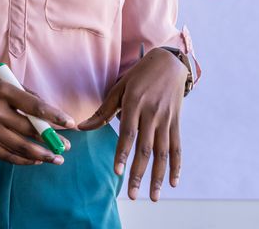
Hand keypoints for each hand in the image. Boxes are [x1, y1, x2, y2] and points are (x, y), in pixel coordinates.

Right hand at [0, 72, 75, 165]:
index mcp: (4, 91)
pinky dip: (22, 160)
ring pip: (20, 146)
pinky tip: (35, 161)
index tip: (71, 123)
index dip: (55, 116)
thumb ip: (23, 93)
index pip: (35, 106)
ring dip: (41, 155)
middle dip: (51, 140)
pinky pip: (5, 154)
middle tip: (67, 147)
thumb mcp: (0, 81)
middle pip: (30, 130)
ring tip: (56, 159)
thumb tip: (46, 109)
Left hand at [77, 48, 187, 200]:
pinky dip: (177, 166)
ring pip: (163, 152)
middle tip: (132, 194)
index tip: (118, 172)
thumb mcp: (119, 88)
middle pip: (145, 148)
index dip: (122, 153)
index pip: (128, 133)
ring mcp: (166, 119)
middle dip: (139, 173)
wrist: (169, 63)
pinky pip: (177, 147)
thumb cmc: (139, 76)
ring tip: (154, 196)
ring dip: (159, 176)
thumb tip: (81, 127)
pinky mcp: (176, 122)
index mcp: (135, 103)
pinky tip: (173, 182)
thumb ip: (103, 111)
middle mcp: (152, 113)